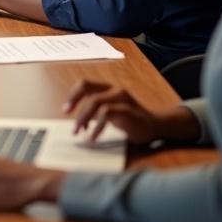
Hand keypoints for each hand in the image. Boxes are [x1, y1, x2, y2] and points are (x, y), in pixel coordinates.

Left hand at [63, 80, 188, 144]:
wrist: (156, 127)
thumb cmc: (130, 121)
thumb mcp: (110, 114)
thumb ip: (96, 112)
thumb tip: (78, 122)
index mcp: (108, 89)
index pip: (85, 84)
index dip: (73, 95)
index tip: (65, 110)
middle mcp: (114, 90)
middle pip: (87, 89)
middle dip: (74, 103)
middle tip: (68, 119)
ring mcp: (121, 99)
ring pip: (95, 101)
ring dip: (83, 118)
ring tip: (79, 132)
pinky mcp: (128, 110)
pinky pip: (106, 114)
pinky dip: (97, 126)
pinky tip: (93, 136)